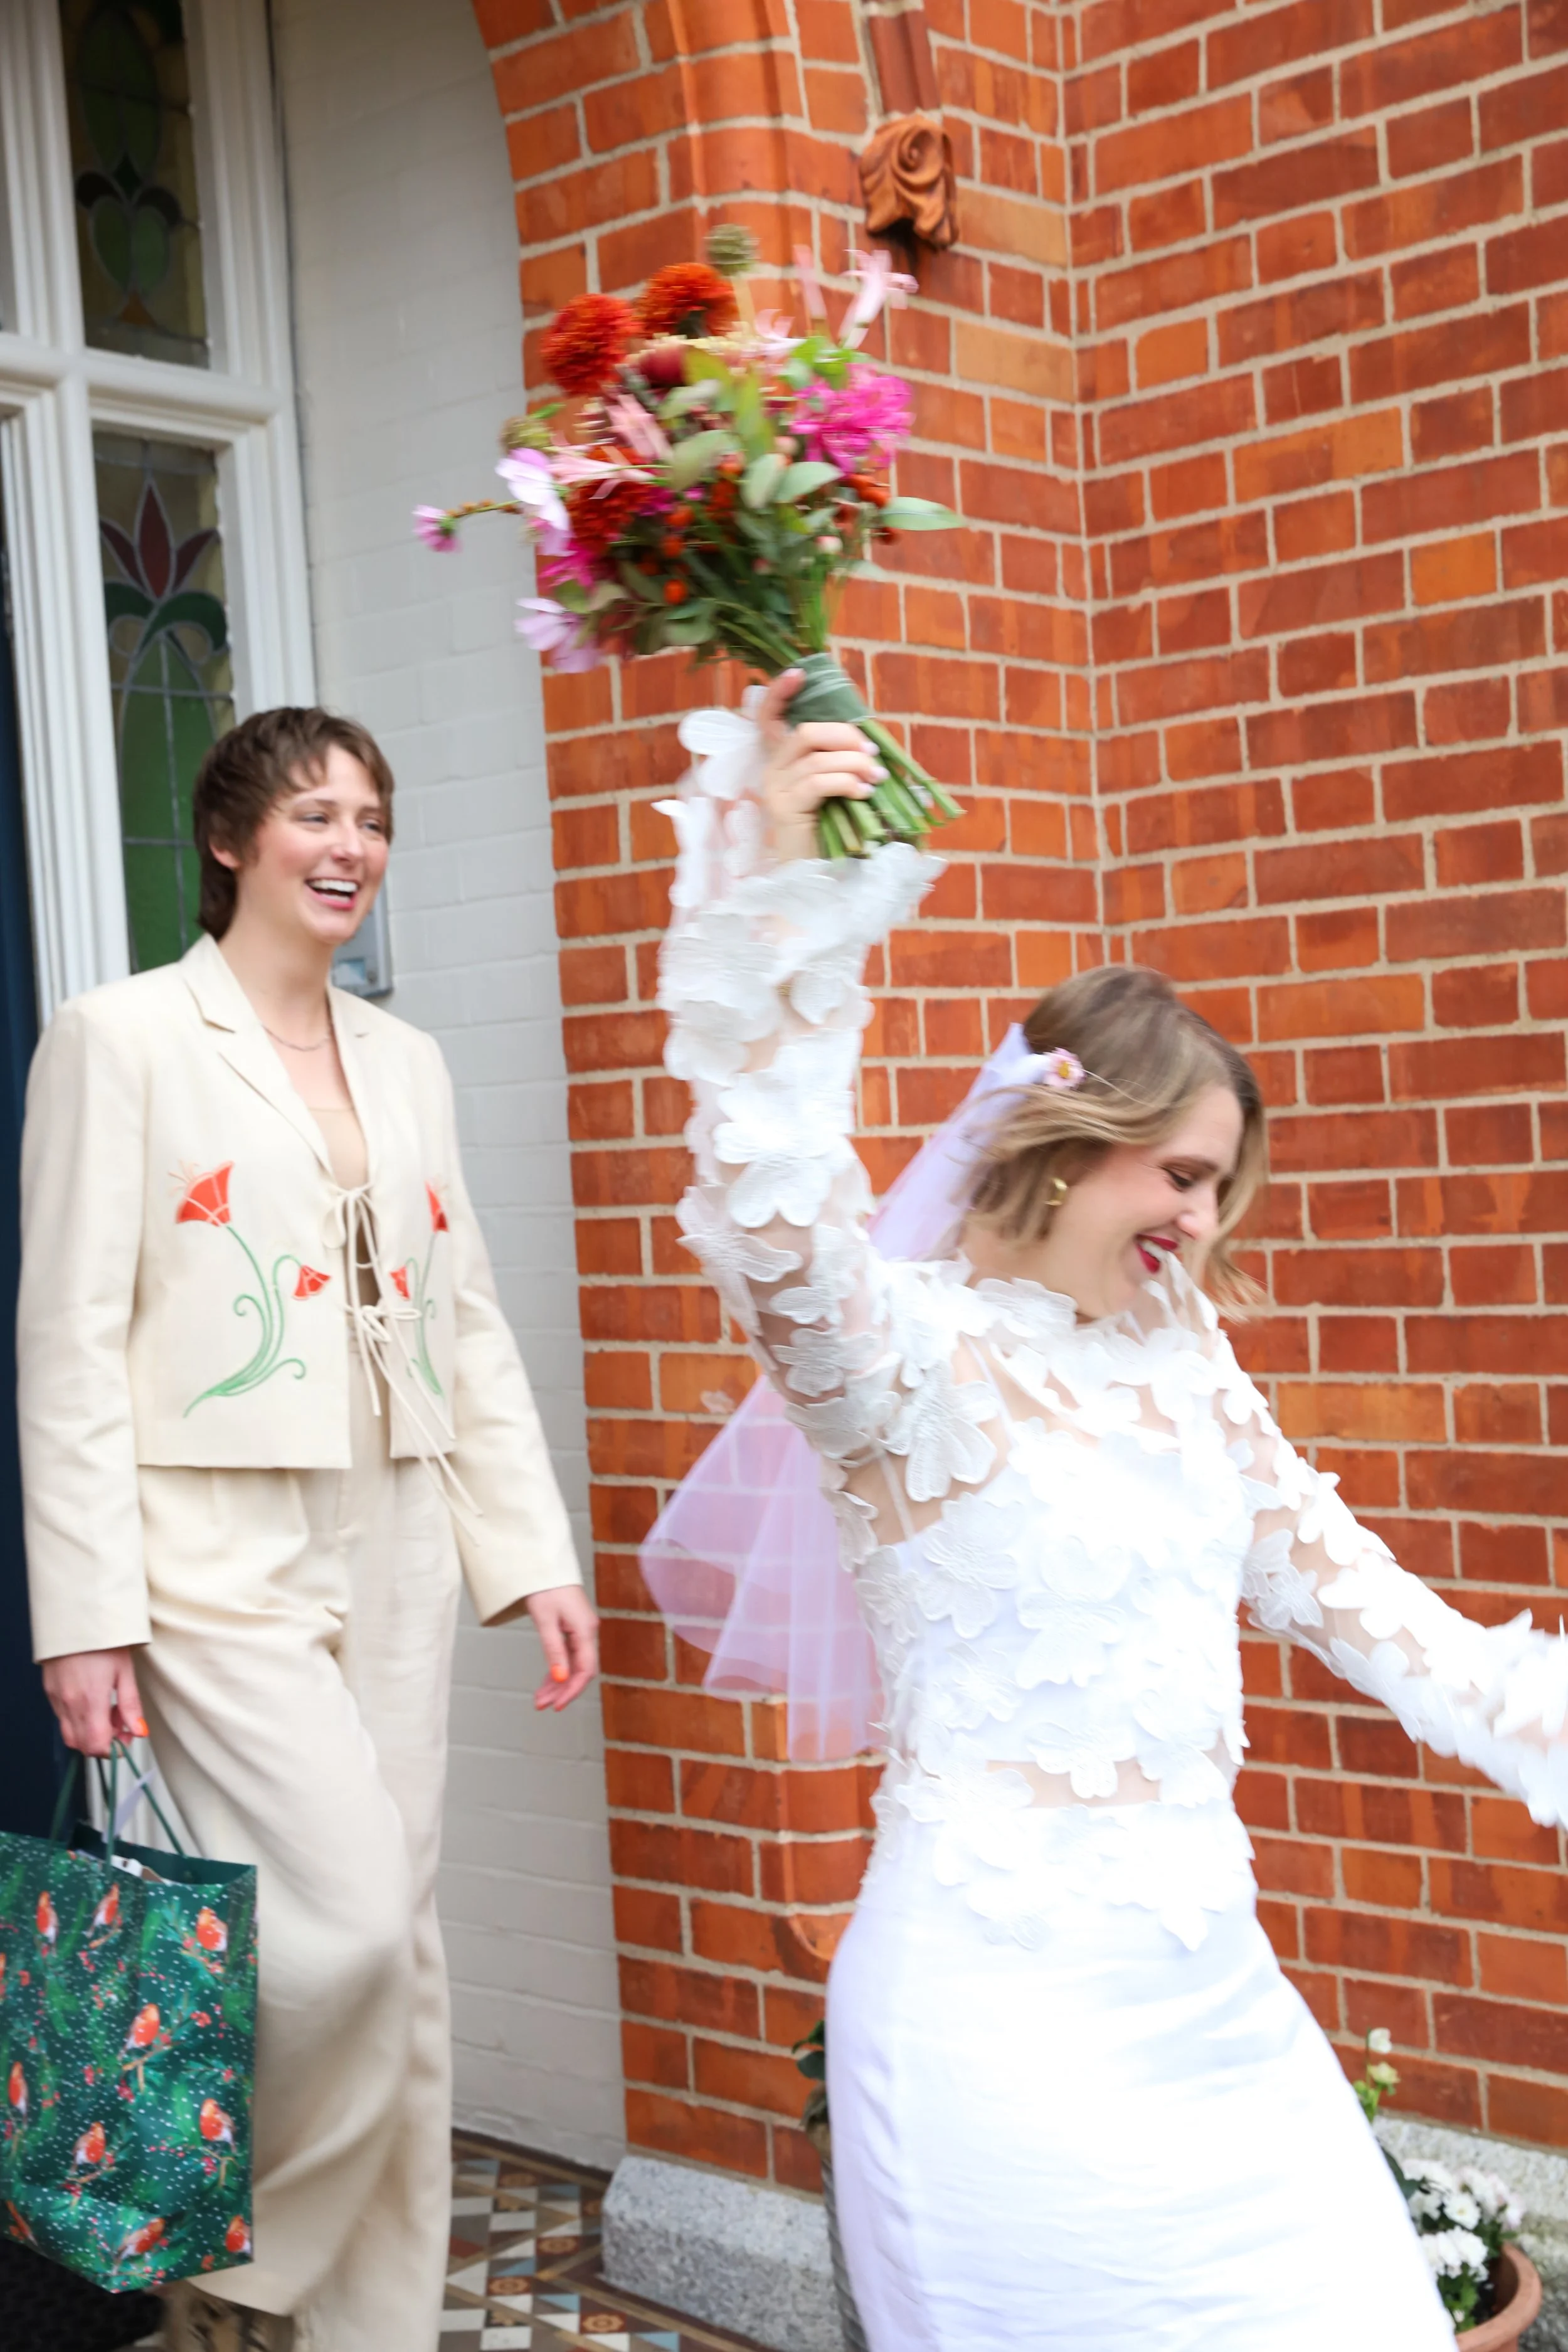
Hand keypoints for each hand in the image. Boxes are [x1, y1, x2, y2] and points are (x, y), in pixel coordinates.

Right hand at [42, 1649, 146, 1756]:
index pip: (96, 1745)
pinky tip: (92, 1702)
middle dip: (103, 1742)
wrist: (75, 1618)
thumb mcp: (125, 1671)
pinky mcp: (50, 1692)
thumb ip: (131, 1705)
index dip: (113, 1749)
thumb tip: (139, 1731)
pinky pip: (62, 1717)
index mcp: (90, 1700)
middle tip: (121, 1725)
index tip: (126, 1739)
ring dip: (90, 1732)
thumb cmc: (103, 1641)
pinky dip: (78, 1719)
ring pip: (70, 1733)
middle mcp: (70, 1704)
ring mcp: (57, 1699)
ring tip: (108, 1710)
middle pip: (82, 1744)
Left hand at [526, 1584, 598, 1710]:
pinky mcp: (573, 1627)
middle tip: (541, 1705)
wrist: (544, 1562)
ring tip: (540, 1699)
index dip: (571, 1690)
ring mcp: (581, 1630)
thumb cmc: (545, 1587)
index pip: (585, 1670)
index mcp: (585, 1630)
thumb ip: (554, 1651)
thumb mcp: (546, 1621)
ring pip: (573, 1664)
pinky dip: (557, 1669)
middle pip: (579, 1670)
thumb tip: (559, 1679)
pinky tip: (547, 1681)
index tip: (557, 1706)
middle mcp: (587, 1631)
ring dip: (557, 1682)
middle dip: (561, 1690)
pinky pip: (568, 1654)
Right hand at [758, 670, 881, 862]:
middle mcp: (772, 771)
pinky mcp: (785, 808)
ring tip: (876, 778)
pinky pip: (818, 782)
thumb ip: (840, 763)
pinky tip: (863, 792)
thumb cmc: (829, 833)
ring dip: (854, 762)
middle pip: (805, 732)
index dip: (779, 693)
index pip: (768, 718)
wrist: (813, 878)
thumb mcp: (835, 790)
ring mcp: (775, 789)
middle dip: (845, 736)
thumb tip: (870, 744)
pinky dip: (846, 781)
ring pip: (816, 757)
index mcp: (781, 761)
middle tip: (872, 753)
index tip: (798, 672)